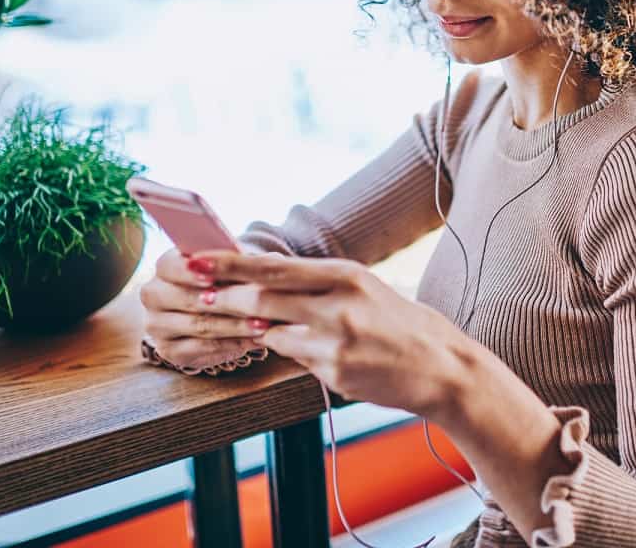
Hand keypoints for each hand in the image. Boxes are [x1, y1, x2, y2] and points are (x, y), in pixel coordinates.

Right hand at [139, 241, 271, 370]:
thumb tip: (269, 261)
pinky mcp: (169, 350)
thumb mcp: (235, 266)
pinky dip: (233, 344)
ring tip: (264, 325)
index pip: (169, 265)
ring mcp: (157, 325)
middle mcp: (154, 294)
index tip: (213, 277)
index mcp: (165, 266)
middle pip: (184, 299)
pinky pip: (202, 349)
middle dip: (222, 302)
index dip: (190, 272)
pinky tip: (256, 341)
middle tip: (253, 305)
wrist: (222, 311)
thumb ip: (244, 261)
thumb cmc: (227, 279)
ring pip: (198, 325)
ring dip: (234, 326)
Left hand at [187, 249, 473, 418]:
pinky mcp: (335, 374)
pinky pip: (298, 361)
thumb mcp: (362, 287)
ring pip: (276, 335)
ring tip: (279, 328)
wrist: (439, 365)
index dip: (230, 265)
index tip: (196, 260)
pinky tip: (324, 353)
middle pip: (264, 300)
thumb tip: (264, 274)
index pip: (274, 267)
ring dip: (267, 332)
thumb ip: (317, 282)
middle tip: (205, 297)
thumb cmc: (397, 322)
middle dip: (229, 300)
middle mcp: (339, 305)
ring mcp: (336, 343)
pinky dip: (299, 355)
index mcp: (346, 275)